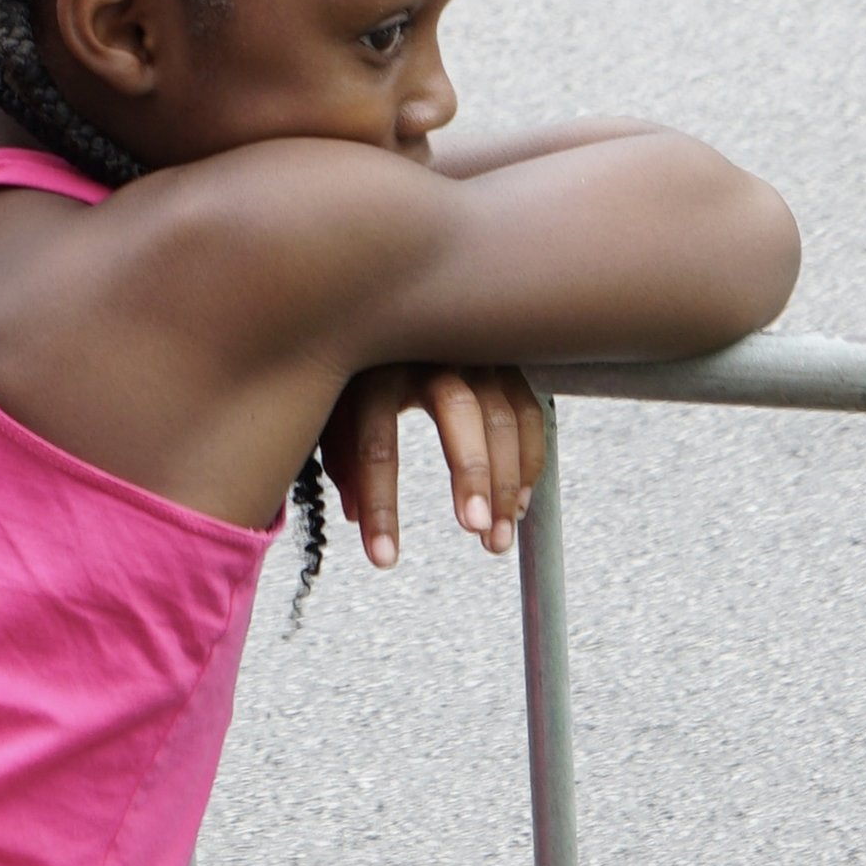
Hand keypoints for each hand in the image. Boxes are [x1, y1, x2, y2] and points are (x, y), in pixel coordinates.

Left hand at [318, 362, 545, 567]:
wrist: (390, 305)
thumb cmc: (360, 364)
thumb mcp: (337, 403)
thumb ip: (343, 453)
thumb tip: (355, 514)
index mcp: (375, 363)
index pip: (375, 439)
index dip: (380, 505)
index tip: (384, 560)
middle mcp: (428, 351)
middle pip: (455, 407)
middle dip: (469, 470)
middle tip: (473, 528)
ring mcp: (471, 352)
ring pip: (500, 414)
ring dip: (506, 481)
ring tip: (496, 539)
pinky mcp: (502, 361)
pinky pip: (526, 410)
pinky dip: (529, 460)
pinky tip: (520, 504)